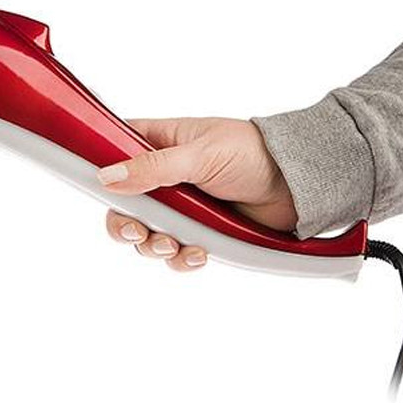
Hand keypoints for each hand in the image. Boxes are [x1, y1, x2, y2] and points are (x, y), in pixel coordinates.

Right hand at [97, 117, 296, 271]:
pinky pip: (178, 252)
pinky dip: (182, 258)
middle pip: (125, 205)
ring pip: (148, 233)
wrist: (298, 182)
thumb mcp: (198, 155)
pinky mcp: (201, 231)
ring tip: (174, 246)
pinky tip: (197, 254)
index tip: (104, 192)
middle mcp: (164, 176)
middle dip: (127, 224)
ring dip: (155, 245)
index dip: (104, 174)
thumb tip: (107, 176)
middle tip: (137, 232)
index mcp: (159, 144)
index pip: (115, 154)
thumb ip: (152, 168)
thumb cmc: (251, 151)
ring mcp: (182, 206)